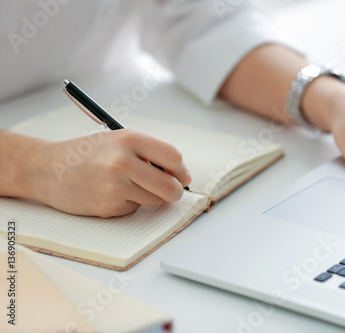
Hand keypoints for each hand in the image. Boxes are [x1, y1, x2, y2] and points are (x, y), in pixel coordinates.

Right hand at [25, 129, 190, 216]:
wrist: (46, 168)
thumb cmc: (86, 153)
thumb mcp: (119, 141)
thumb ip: (149, 154)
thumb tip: (181, 175)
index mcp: (129, 139)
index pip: (173, 157)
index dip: (180, 170)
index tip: (180, 176)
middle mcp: (123, 161)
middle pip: (170, 186)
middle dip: (174, 191)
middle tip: (170, 190)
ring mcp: (115, 186)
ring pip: (155, 200)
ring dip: (150, 197)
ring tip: (128, 185)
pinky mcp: (108, 206)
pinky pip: (134, 208)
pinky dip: (129, 204)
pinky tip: (110, 193)